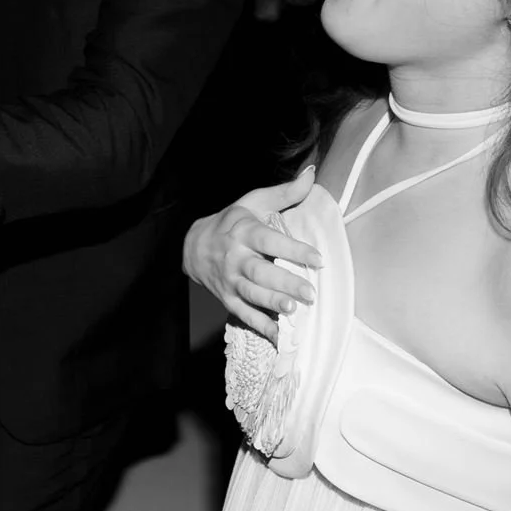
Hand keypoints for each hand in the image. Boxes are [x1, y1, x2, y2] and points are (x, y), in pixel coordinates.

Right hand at [182, 166, 322, 343]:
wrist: (192, 245)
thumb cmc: (231, 221)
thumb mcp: (253, 202)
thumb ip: (284, 192)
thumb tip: (312, 173)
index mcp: (243, 232)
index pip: (269, 241)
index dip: (293, 250)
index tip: (318, 258)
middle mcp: (235, 257)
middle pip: (260, 272)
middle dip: (285, 283)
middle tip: (310, 293)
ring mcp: (229, 280)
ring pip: (251, 294)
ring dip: (272, 303)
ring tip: (293, 310)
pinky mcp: (227, 298)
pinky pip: (244, 314)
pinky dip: (261, 327)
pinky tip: (280, 337)